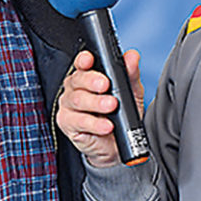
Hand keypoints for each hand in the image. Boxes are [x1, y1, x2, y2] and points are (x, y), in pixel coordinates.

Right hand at [56, 49, 144, 167]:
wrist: (117, 144)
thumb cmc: (120, 114)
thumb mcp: (131, 92)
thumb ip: (130, 73)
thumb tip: (132, 56)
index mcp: (87, 76)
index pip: (81, 63)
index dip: (84, 60)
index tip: (90, 60)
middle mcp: (75, 88)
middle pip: (78, 79)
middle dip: (92, 81)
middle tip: (106, 85)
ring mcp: (69, 106)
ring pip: (77, 100)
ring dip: (95, 102)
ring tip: (111, 106)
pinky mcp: (68, 124)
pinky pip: (78, 121)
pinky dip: (94, 124)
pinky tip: (106, 125)